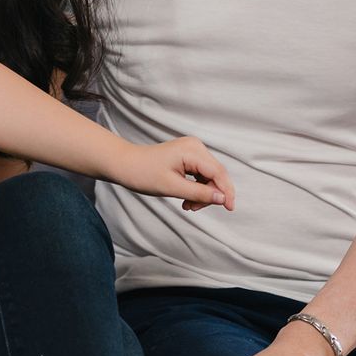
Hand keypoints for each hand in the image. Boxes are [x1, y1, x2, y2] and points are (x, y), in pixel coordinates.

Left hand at [115, 137, 233, 211]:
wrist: (124, 164)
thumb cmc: (143, 173)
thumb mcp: (172, 187)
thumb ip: (199, 193)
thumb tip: (222, 199)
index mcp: (192, 150)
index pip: (218, 173)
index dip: (226, 191)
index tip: (230, 208)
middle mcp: (195, 146)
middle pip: (216, 174)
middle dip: (210, 194)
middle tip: (193, 208)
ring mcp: (192, 150)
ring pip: (209, 176)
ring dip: (202, 193)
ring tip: (187, 205)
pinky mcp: (188, 156)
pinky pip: (200, 174)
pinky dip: (196, 188)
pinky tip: (186, 198)